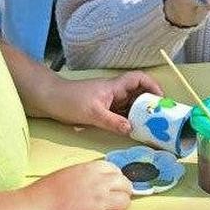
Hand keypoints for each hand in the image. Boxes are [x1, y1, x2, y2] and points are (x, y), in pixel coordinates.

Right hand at [26, 161, 131, 209]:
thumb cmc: (45, 193)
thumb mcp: (69, 173)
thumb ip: (87, 175)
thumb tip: (99, 180)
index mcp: (91, 170)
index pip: (116, 170)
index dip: (116, 179)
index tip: (114, 185)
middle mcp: (98, 185)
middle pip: (125, 186)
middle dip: (122, 192)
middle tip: (115, 199)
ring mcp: (98, 204)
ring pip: (125, 204)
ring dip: (119, 208)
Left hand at [48, 71, 163, 133]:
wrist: (48, 100)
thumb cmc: (69, 100)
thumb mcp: (92, 113)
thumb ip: (112, 121)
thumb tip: (132, 129)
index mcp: (114, 87)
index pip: (139, 79)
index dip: (152, 86)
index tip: (161, 100)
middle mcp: (114, 93)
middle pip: (138, 94)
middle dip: (150, 104)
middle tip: (161, 119)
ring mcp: (108, 102)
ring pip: (130, 106)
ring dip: (140, 114)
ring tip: (151, 127)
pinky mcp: (102, 111)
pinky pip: (121, 115)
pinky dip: (129, 121)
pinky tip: (133, 131)